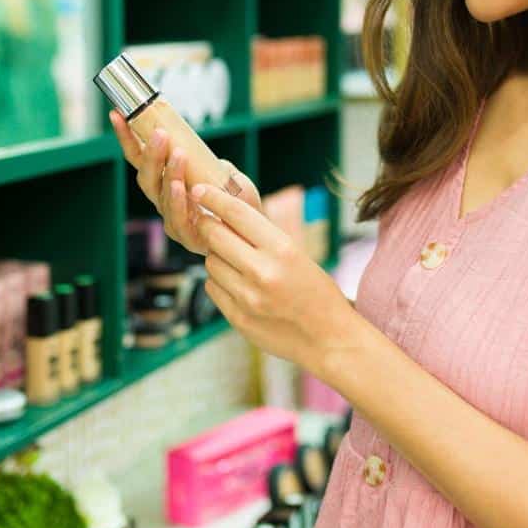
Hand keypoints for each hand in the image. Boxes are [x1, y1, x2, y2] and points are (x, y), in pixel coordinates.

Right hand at [111, 110, 261, 254]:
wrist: (252, 233)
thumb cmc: (234, 202)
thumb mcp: (223, 172)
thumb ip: (207, 160)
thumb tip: (191, 145)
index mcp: (164, 182)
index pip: (140, 159)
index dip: (128, 138)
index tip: (118, 115)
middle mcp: (163, 201)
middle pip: (146, 177)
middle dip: (150, 153)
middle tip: (160, 133)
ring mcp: (173, 219)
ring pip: (161, 195)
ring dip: (168, 172)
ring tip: (178, 154)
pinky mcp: (188, 236)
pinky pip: (178, 218)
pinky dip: (177, 201)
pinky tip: (180, 187)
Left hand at [191, 183, 360, 374]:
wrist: (328, 338)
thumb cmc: (316, 290)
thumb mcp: (297, 254)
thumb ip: (262, 236)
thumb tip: (223, 213)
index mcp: (282, 249)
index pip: (236, 213)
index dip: (213, 197)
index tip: (199, 189)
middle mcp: (262, 272)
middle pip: (214, 235)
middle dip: (207, 226)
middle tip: (209, 223)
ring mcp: (247, 298)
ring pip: (210, 263)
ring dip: (217, 257)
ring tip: (236, 262)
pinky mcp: (237, 319)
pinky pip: (212, 288)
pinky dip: (220, 282)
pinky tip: (238, 285)